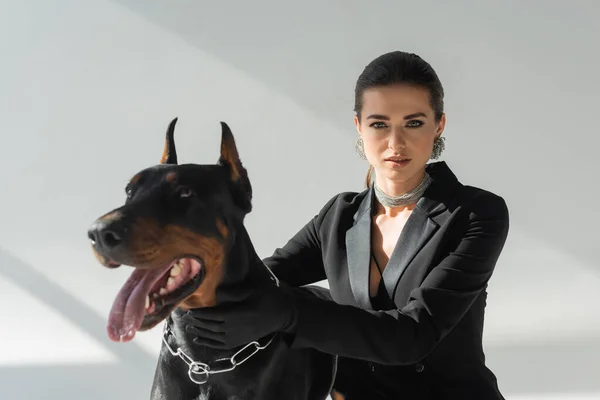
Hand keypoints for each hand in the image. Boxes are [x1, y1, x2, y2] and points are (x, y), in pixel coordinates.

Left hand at [181, 283, 295, 348]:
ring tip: (188, 327)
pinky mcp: (238, 342)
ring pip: (212, 337)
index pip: (212, 315)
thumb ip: (234, 292)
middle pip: (210, 326)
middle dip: (196, 323)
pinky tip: (198, 340)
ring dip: (199, 332)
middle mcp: (234, 328)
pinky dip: (207, 344)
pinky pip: (219, 345)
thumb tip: (217, 293)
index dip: (199, 314)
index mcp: (236, 314)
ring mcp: (236, 337)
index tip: (189, 310)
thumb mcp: (252, 290)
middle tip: (185, 318)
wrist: (281, 315)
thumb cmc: (267, 298)